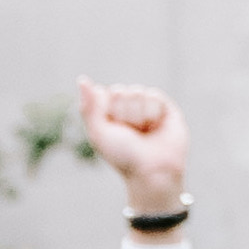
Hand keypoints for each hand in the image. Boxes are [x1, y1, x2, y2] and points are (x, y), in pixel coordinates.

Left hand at [79, 78, 188, 216]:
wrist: (153, 169)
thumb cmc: (122, 155)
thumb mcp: (99, 133)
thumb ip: (89, 107)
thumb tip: (82, 80)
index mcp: (108, 116)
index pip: (104, 94)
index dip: (107, 110)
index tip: (112, 128)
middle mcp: (127, 111)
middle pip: (121, 91)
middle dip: (123, 112)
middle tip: (129, 132)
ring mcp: (146, 109)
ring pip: (138, 92)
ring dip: (138, 114)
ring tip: (143, 131)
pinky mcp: (165, 108)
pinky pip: (154, 95)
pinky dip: (153, 111)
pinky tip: (155, 125)